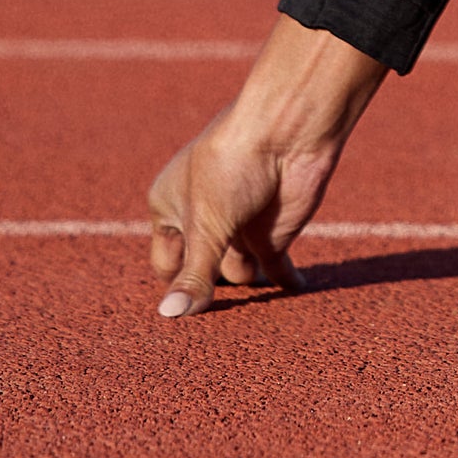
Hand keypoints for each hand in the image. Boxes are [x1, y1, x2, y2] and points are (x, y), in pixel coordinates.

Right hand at [146, 16, 384, 316]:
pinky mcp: (274, 231)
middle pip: (200, 271)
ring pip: (237, 273)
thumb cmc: (232, 165)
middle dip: (208, 292)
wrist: (288, 129)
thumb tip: (169, 315)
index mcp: (170, 207)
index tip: (184, 316)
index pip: (165, 262)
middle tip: (214, 328)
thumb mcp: (207, 223)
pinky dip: (283, 283)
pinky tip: (291, 294)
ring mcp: (240, 226)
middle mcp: (203, 219)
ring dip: (245, 289)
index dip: (174, 285)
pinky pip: (276, 268)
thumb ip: (193, 273)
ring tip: (251, 316)